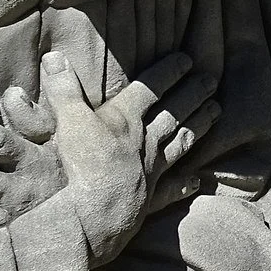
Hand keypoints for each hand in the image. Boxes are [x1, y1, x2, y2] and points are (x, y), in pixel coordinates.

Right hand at [41, 49, 219, 264]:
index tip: (188, 60)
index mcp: (124, 119)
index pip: (150, 89)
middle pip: (173, 113)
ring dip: (198, 125)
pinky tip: (197, 181)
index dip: (169, 72)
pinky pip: (170, 189)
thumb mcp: (67, 121)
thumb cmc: (80, 165)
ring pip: (180, 142)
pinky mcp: (149, 198)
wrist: (93, 215)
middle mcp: (144, 141)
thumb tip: (54, 55)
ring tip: (216, 111)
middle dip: (193, 94)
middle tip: (212, 81)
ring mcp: (150, 170)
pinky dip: (184, 184)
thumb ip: (63, 89)